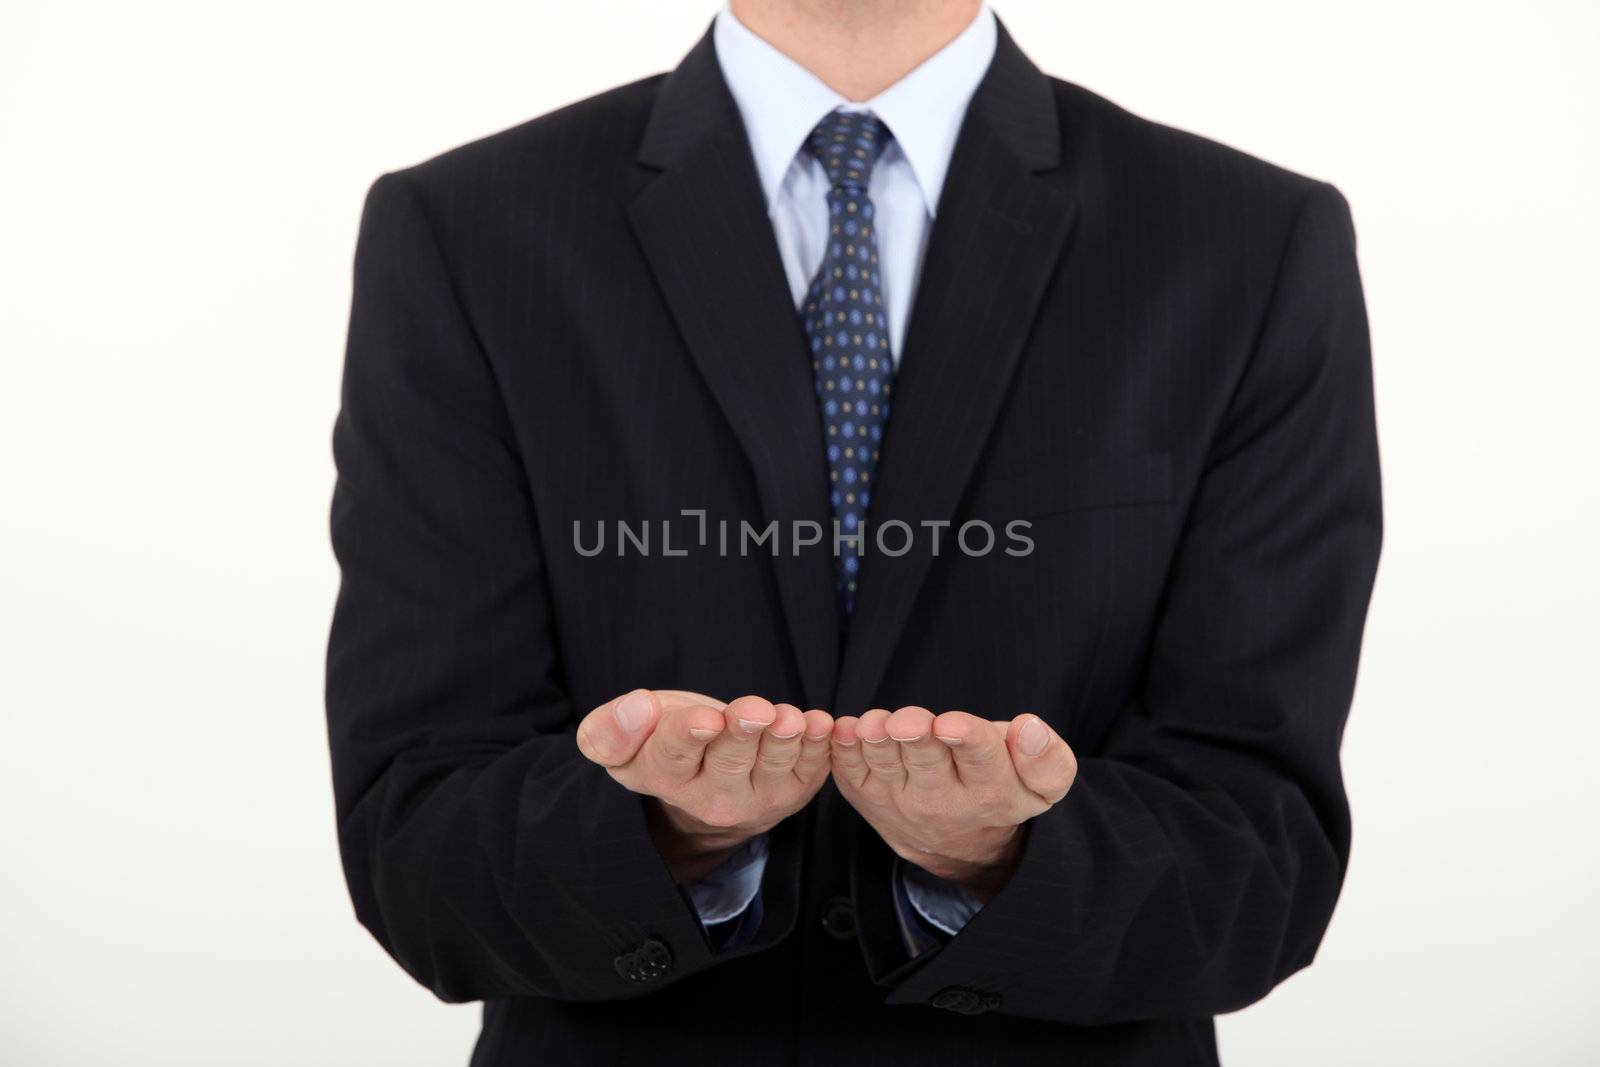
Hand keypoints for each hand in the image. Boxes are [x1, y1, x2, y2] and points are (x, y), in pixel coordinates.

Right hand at [576, 689, 832, 882]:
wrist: (705, 772)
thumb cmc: (660, 739)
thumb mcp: (619, 738)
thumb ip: (609, 730)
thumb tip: (636, 707)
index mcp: (665, 777)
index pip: (674, 755)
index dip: (690, 735)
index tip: (706, 720)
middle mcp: (711, 798)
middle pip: (729, 760)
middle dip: (743, 733)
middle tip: (756, 710)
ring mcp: (757, 797)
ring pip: (774, 766)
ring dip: (786, 740)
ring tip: (792, 719)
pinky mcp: (793, 791)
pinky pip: (810, 768)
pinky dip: (819, 745)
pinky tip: (821, 724)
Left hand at [830, 707, 1076, 900]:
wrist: (963, 845)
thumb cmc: (1003, 789)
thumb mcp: (1042, 786)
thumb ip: (1047, 758)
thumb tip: (1030, 727)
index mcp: (992, 789)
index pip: (981, 759)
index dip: (966, 738)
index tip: (950, 725)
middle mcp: (943, 801)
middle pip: (926, 761)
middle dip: (916, 737)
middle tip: (906, 722)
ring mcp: (900, 801)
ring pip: (884, 766)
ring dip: (875, 742)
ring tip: (873, 724)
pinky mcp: (868, 798)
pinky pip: (850, 772)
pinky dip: (844, 749)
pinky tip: (846, 729)